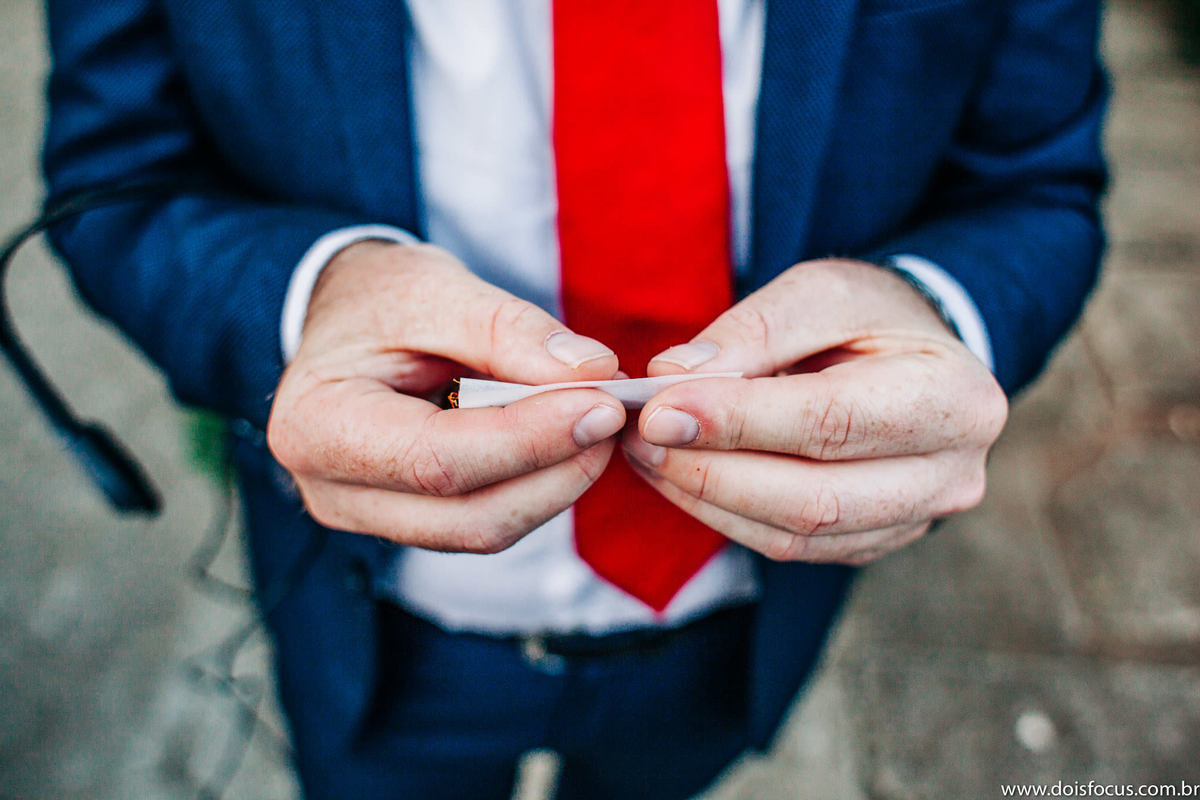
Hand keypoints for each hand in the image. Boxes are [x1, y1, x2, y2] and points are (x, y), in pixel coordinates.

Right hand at [268, 241, 625, 551]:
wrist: (340, 320)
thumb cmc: (375, 298)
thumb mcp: (434, 288)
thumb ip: (509, 329)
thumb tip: (593, 372)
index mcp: (317, 427)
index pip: (437, 459)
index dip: (530, 439)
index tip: (603, 404)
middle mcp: (332, 492)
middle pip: (469, 516)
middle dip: (556, 469)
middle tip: (614, 413)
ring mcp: (369, 517)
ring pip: (486, 529)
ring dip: (556, 481)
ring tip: (596, 419)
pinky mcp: (408, 522)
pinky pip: (486, 519)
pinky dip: (537, 483)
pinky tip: (566, 438)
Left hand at [622, 258, 1007, 564]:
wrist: (917, 359)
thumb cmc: (870, 317)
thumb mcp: (822, 292)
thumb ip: (755, 330)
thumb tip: (674, 377)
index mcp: (952, 399)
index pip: (829, 422)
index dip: (736, 422)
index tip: (658, 411)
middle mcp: (949, 474)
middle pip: (814, 499)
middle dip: (712, 472)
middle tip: (641, 438)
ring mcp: (915, 520)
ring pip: (795, 534)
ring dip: (706, 498)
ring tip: (646, 454)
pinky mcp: (873, 542)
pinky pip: (788, 546)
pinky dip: (724, 514)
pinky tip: (680, 479)